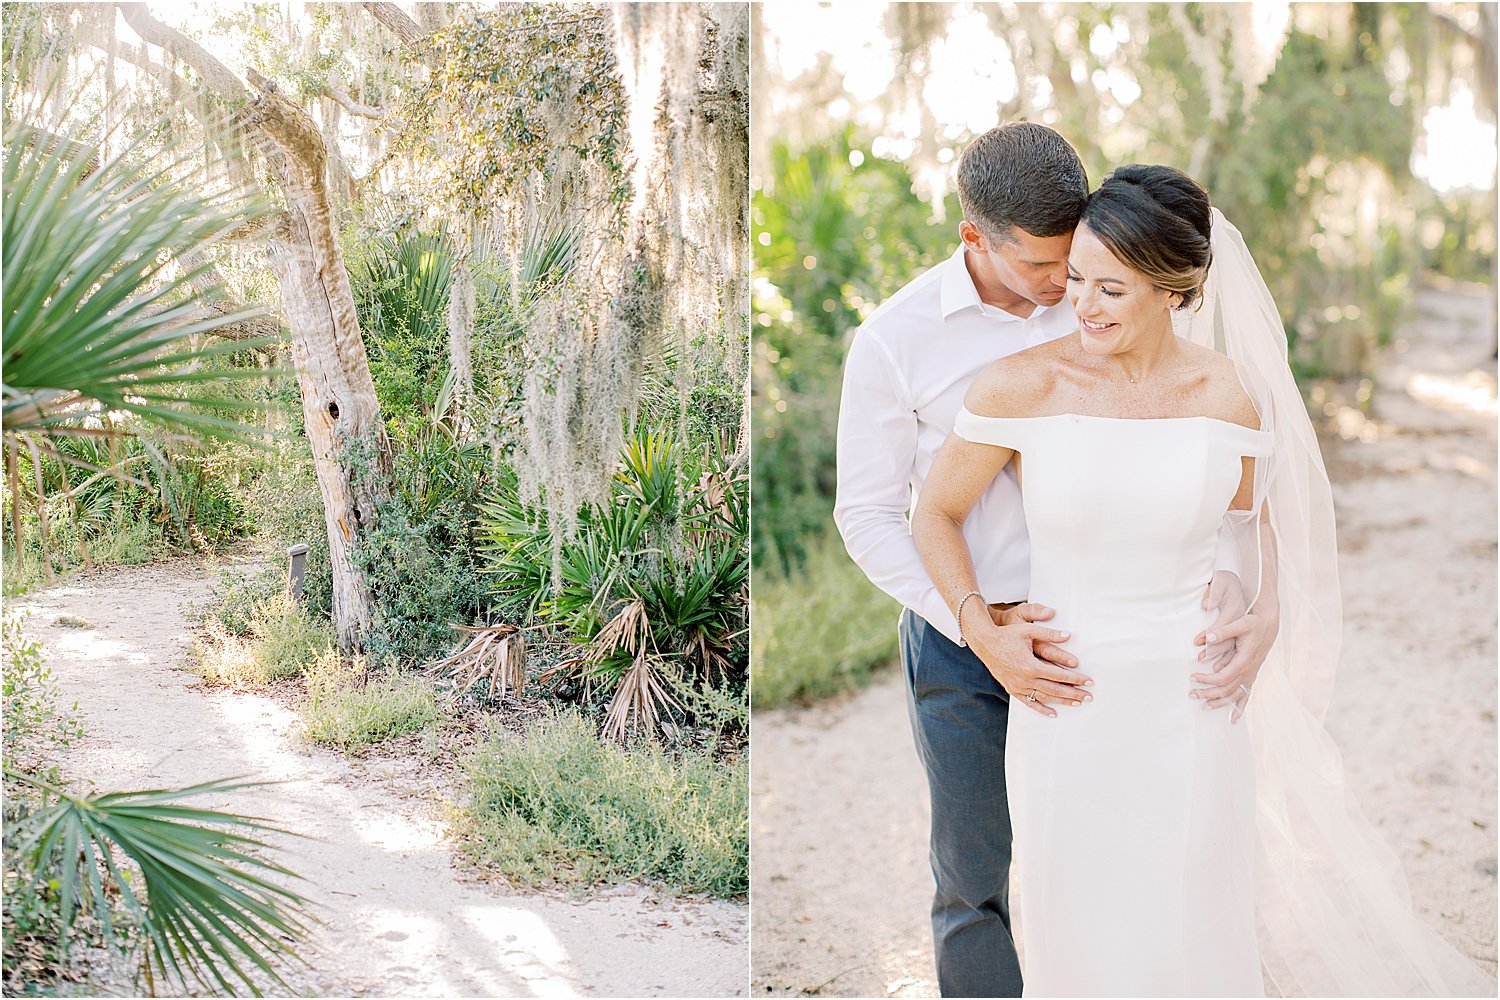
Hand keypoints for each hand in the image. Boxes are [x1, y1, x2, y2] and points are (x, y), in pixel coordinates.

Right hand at [965, 602, 1089, 717]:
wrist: (985, 642)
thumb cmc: (1007, 634)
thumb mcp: (1028, 630)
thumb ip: (1049, 633)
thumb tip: (1068, 636)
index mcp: (1030, 665)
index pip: (1059, 675)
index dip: (1075, 679)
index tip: (1088, 681)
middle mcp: (1025, 679)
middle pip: (1054, 689)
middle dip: (1074, 693)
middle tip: (1089, 696)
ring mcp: (1018, 686)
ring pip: (1044, 697)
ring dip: (1061, 701)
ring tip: (1077, 703)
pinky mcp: (1012, 689)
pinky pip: (1029, 702)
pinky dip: (1041, 709)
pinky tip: (1053, 713)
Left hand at [1191, 572, 1279, 722]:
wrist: (1269, 625)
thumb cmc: (1254, 623)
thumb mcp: (1240, 623)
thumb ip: (1224, 631)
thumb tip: (1208, 637)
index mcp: (1244, 660)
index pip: (1223, 677)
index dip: (1208, 680)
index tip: (1193, 676)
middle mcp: (1249, 671)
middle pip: (1227, 690)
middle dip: (1208, 693)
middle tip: (1191, 693)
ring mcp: (1251, 675)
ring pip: (1235, 695)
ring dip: (1219, 702)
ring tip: (1203, 706)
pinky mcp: (1252, 676)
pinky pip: (1246, 696)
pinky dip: (1239, 708)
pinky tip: (1233, 719)